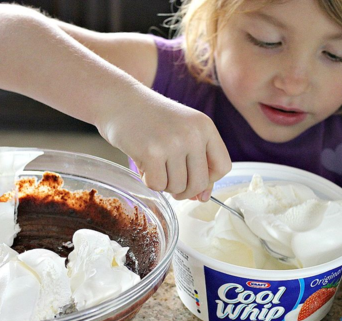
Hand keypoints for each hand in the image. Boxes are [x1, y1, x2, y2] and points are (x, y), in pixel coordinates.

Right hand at [97, 89, 231, 200]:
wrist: (118, 100)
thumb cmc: (150, 119)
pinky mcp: (151, 152)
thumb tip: (203, 198)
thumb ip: (196, 163)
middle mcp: (192, 134)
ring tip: (155, 167)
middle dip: (185, 190)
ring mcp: (172, 143)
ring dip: (165, 185)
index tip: (193, 178)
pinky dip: (149, 182)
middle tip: (170, 181)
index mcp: (205, 126)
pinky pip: (157, 185)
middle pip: (200, 183)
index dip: (209, 180)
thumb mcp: (181, 133)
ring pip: (178, 187)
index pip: (223, 167)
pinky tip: (144, 166)